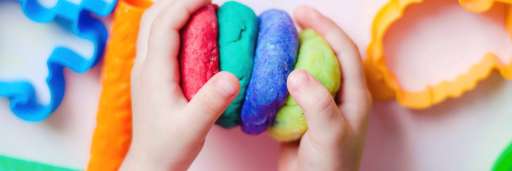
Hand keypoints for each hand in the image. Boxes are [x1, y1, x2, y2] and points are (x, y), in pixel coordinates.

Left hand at [121, 0, 239, 169]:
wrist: (150, 164)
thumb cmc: (169, 147)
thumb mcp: (194, 126)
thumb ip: (212, 101)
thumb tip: (233, 76)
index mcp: (154, 72)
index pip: (166, 24)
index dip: (185, 4)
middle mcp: (145, 66)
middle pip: (154, 18)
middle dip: (178, 3)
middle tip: (207, 1)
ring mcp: (145, 70)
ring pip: (153, 27)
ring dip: (174, 12)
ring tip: (202, 11)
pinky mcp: (150, 77)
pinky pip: (158, 41)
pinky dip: (174, 27)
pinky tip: (193, 35)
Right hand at [278, 6, 371, 170]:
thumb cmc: (330, 168)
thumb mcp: (330, 134)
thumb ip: (317, 103)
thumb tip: (296, 73)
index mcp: (354, 96)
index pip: (344, 51)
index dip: (326, 28)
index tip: (302, 14)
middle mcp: (340, 96)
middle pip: (327, 54)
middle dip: (311, 33)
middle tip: (289, 19)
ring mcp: (321, 105)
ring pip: (309, 69)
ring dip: (294, 52)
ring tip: (277, 40)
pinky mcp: (303, 115)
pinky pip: (292, 88)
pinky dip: (280, 75)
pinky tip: (268, 70)